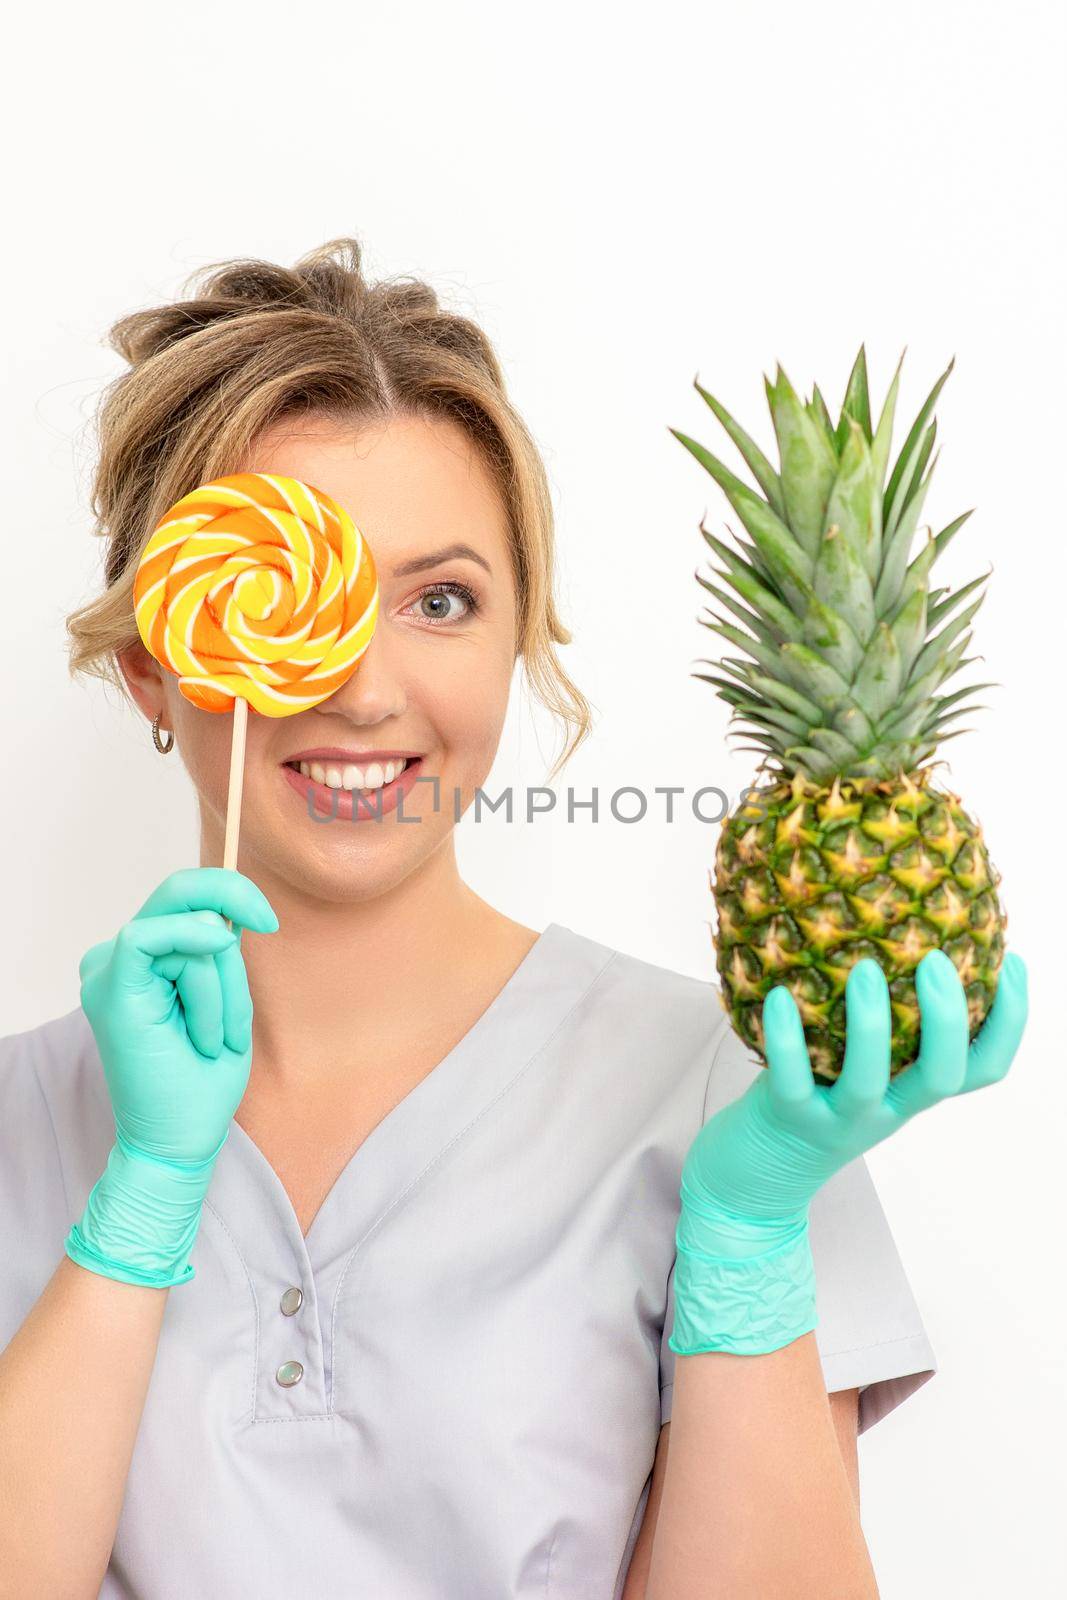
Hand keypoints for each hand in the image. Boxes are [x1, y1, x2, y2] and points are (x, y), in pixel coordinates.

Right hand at [65, 868, 278, 1287]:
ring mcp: (107, 972)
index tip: (268, 919)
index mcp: (142, 963)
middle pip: (177, 893)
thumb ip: (219, 954)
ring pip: (187, 932)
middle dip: (231, 899)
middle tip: (267, 923)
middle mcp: (117, 960)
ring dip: (221, 988)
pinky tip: (204, 1002)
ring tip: (211, 1040)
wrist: (180, 1139)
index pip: (181, 899)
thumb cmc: (202, 1079)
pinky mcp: (110, 988)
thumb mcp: (226, 1000)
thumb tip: (227, 912)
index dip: (227, 890)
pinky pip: (150, 937)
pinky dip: (192, 957)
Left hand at [668, 950, 1027, 1355]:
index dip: (1009, 1022)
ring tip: (866, 969)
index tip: (1013, 964)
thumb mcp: (855, 1071)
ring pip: (868, 1080)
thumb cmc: (807, 1108)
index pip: (982, 1069)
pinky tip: (779, 995)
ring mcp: (839, 1121)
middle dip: (947, 1019)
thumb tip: (891, 940)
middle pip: (940, 1077)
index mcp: (910, 1094)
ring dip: (871, 1024)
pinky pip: (792, 1080)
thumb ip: (880, 1028)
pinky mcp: (788, 1121)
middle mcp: (885, 1111)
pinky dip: (786, 1038)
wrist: (752, 1185)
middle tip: (937, 960)